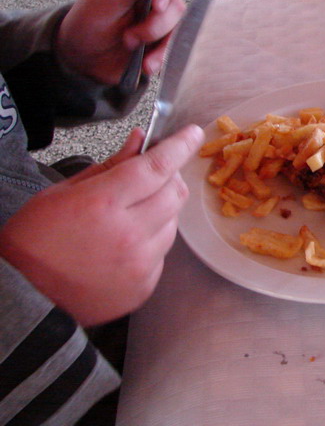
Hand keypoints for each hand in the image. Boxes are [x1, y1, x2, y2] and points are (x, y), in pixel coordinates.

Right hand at [0, 124, 203, 326]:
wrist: (25, 298)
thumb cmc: (34, 241)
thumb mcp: (63, 192)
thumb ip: (110, 165)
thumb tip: (139, 141)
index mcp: (103, 203)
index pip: (158, 166)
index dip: (180, 146)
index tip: (192, 133)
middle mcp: (128, 234)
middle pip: (174, 193)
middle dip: (169, 178)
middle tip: (152, 176)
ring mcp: (139, 264)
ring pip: (172, 223)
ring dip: (160, 211)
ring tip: (128, 216)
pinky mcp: (144, 286)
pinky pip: (162, 253)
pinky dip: (151, 242)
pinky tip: (124, 245)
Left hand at [56, 0, 185, 85]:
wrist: (82, 59)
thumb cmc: (87, 23)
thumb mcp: (102, 0)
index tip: (158, 4)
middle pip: (176, 3)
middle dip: (156, 23)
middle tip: (130, 35)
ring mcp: (161, 21)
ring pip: (179, 27)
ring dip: (158, 42)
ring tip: (132, 48)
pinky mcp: (163, 42)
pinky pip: (175, 48)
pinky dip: (162, 57)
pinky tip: (147, 64)